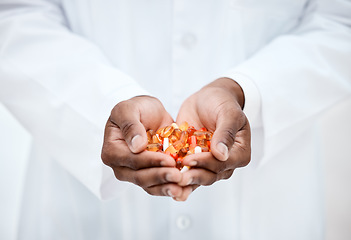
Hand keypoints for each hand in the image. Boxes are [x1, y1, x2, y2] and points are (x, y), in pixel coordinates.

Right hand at [101, 96, 191, 199]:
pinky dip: (172, 188)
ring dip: (166, 188)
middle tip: (178, 176)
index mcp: (112, 151)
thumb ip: (130, 125)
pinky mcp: (150, 176)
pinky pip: (159, 186)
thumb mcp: (129, 109)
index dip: (150, 161)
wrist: (151, 113)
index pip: (131, 160)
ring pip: (150, 186)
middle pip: (140, 177)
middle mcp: (121, 166)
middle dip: (160, 177)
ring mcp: (135, 174)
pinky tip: (185, 189)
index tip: (168, 160)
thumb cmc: (137, 108)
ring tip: (182, 187)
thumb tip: (136, 146)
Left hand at [176, 78, 250, 194]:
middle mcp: (225, 163)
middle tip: (177, 177)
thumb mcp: (228, 113)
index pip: (222, 163)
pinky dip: (176, 176)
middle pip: (210, 175)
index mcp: (239, 154)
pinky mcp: (194, 161)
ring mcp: (208, 164)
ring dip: (184, 182)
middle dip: (193, 176)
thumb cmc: (222, 102)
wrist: (206, 98)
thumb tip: (222, 154)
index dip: (205, 163)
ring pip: (197, 178)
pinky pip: (186, 171)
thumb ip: (226, 132)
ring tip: (170, 185)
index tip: (189, 159)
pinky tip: (165, 182)